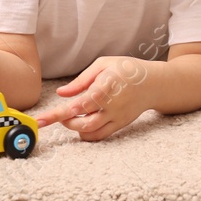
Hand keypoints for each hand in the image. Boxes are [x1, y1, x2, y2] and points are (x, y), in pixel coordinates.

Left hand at [33, 56, 151, 141]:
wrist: (154, 83)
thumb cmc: (127, 69)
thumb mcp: (103, 64)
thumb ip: (81, 80)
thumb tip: (61, 93)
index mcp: (107, 85)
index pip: (82, 103)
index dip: (64, 112)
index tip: (46, 119)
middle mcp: (113, 104)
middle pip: (83, 121)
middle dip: (64, 121)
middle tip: (54, 115)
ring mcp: (117, 116)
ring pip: (90, 131)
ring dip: (74, 127)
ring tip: (68, 117)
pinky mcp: (120, 124)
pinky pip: (100, 135)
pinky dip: (86, 134)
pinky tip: (81, 124)